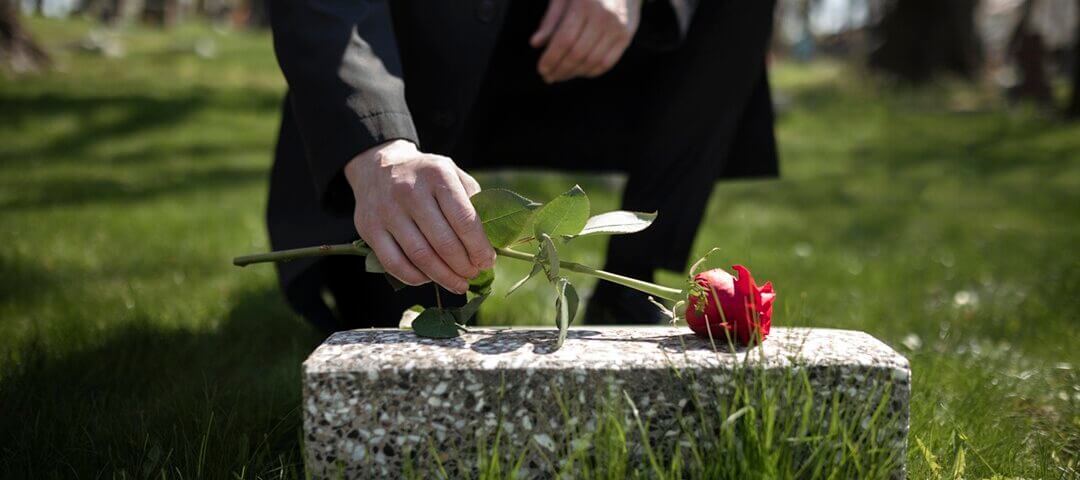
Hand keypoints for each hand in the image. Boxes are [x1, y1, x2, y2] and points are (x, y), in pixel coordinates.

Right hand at [344, 139, 494, 293]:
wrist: (378, 166)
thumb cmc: (426, 177)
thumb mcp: (453, 175)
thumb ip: (472, 203)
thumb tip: (488, 244)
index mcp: (437, 175)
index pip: (464, 220)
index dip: (479, 247)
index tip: (488, 262)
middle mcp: (409, 190)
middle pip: (444, 242)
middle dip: (464, 265)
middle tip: (473, 274)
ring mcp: (387, 210)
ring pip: (420, 257)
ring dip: (443, 277)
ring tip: (458, 283)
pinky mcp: (369, 228)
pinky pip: (394, 263)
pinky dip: (415, 278)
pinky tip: (429, 279)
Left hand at [530, 0, 641, 82]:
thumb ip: (550, 19)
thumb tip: (535, 44)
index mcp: (585, 4)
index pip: (564, 40)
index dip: (551, 58)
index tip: (541, 69)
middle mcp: (603, 17)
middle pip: (578, 54)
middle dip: (560, 69)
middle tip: (548, 77)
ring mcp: (617, 27)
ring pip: (592, 62)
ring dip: (574, 74)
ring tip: (561, 75)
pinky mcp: (626, 36)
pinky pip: (607, 63)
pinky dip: (590, 72)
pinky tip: (578, 72)